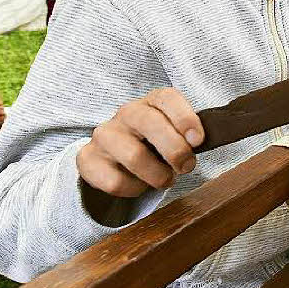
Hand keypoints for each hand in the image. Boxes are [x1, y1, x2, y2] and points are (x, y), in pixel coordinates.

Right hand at [77, 88, 203, 197]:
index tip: (198, 140)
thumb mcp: (174, 133)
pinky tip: (139, 184)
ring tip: (164, 179)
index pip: (167, 98)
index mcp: (152, 102)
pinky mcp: (87, 158)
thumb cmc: (154, 143)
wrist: (114, 157)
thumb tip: (201, 142)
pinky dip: (134, 189)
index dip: (185, 118)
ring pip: (134, 156)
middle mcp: (127, 113)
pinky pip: (115, 181)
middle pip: (151, 124)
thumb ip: (188, 136)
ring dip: (157, 175)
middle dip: (175, 150)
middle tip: (186, 167)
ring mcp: (105, 135)